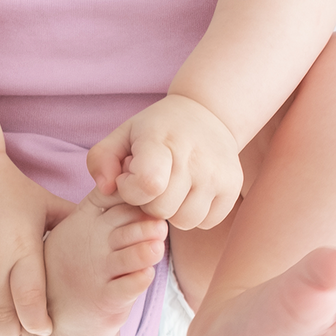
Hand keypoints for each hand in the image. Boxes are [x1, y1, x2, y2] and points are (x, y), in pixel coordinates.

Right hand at [0, 151, 73, 335]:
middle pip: (1, 318)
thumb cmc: (7, 185)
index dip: (38, 324)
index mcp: (22, 247)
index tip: (41, 328)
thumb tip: (106, 235)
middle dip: (10, 333)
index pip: (32, 301)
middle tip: (12, 332)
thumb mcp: (43, 202)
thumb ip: (70, 223)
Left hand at [86, 94, 242, 229]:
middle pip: (161, 209)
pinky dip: (194, 214)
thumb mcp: (123, 134)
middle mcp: (194, 157)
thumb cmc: (158, 128)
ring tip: (171, 187)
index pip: (147, 185)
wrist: (208, 113)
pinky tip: (189, 192)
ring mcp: (217, 173)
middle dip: (148, 202)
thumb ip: (101, 159)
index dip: (130, 189)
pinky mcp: (233, 187)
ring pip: (184, 221)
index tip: (130, 175)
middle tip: (151, 180)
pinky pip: (206, 222)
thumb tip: (106, 188)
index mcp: (162, 140)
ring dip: (172, 211)